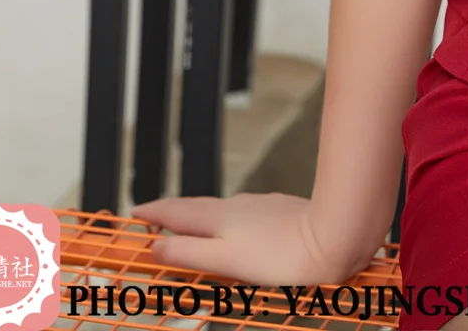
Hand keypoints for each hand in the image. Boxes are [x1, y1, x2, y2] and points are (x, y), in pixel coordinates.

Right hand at [131, 191, 384, 286]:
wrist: (332, 235)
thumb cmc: (282, 255)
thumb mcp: (227, 260)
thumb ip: (190, 252)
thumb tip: (155, 245)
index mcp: (220, 218)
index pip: (177, 212)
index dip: (154, 213)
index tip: (134, 214)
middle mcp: (237, 206)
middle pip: (197, 208)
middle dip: (173, 213)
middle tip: (153, 218)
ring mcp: (259, 207)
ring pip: (221, 209)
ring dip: (200, 216)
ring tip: (190, 225)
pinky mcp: (279, 212)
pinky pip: (243, 214)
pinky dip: (227, 220)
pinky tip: (237, 228)